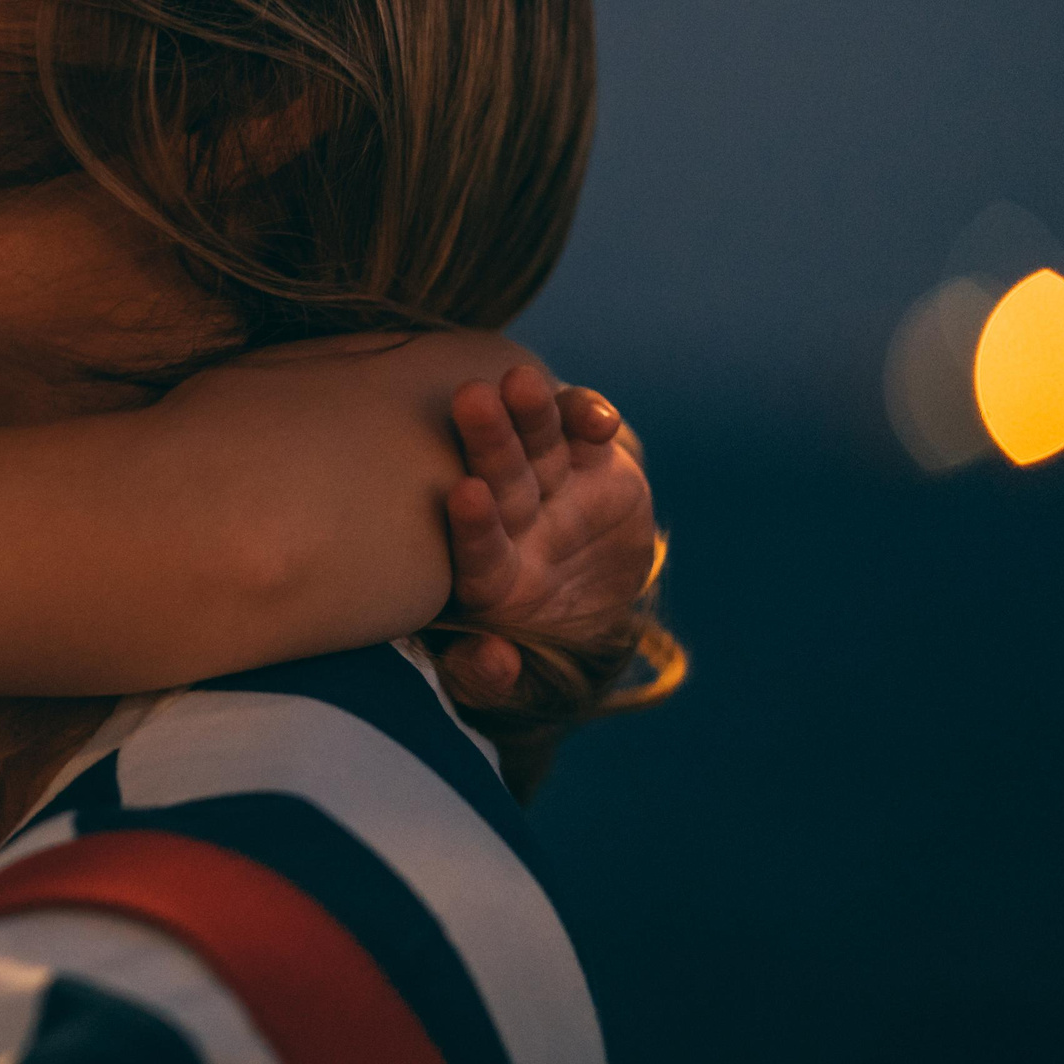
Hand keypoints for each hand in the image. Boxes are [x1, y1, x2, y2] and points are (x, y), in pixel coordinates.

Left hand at [438, 367, 658, 702]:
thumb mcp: (522, 682)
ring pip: (535, 444)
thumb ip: (495, 677)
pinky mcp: (591, 462)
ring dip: (531, 414)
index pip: (476, 548)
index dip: (473, 526)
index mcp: (488, 575)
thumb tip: (491, 660)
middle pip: (498, 478)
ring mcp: (550, 487)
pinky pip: (585, 433)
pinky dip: (589, 417)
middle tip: (471, 400)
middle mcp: (512, 521)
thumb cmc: (540, 652)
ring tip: (522, 381)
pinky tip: (596, 416)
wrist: (598, 609)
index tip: (466, 495)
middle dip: (488, 442)